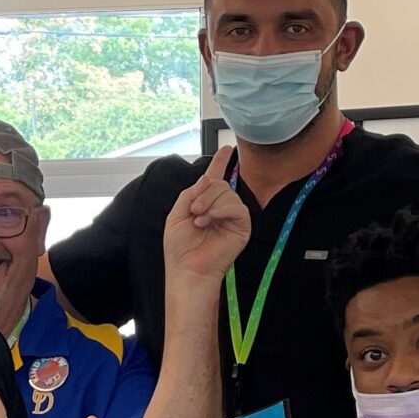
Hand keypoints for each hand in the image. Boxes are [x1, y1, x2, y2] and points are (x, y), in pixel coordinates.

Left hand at [163, 147, 250, 280]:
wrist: (188, 268)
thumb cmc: (180, 247)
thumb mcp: (177, 213)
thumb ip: (190, 192)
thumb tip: (207, 179)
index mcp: (204, 203)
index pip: (215, 178)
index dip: (221, 162)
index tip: (227, 149)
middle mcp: (220, 208)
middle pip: (219, 183)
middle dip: (204, 193)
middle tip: (194, 210)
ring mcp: (232, 217)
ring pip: (227, 193)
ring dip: (209, 203)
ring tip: (199, 220)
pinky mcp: (242, 226)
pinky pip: (237, 207)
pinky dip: (221, 210)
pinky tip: (210, 221)